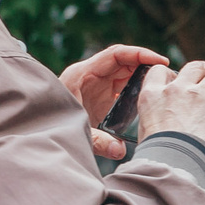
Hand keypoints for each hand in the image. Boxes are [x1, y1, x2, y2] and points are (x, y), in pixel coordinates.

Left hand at [58, 44, 170, 160]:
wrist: (38, 132)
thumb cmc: (52, 126)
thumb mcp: (77, 132)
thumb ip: (99, 141)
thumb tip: (120, 150)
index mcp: (82, 74)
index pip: (116, 54)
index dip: (140, 54)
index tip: (160, 61)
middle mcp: (90, 75)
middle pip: (124, 61)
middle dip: (146, 65)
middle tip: (167, 75)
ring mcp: (95, 85)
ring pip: (125, 73)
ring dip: (143, 77)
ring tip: (163, 85)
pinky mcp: (99, 96)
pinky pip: (122, 86)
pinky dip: (137, 89)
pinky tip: (150, 98)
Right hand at [137, 59, 204, 156]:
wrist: (174, 165)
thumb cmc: (158, 156)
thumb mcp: (147, 129)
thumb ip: (158, 114)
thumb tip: (170, 119)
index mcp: (153, 95)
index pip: (161, 70)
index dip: (173, 75)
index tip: (181, 84)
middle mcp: (177, 90)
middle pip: (197, 66)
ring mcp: (200, 95)